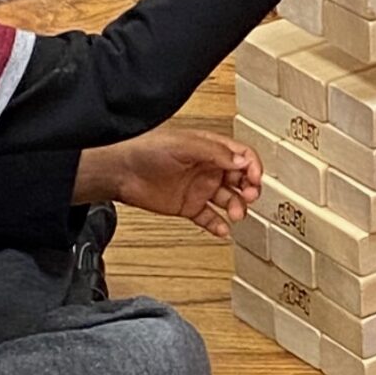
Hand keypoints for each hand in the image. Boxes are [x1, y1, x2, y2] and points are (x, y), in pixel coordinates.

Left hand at [84, 129, 261, 238]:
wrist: (121, 170)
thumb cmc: (146, 148)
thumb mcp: (185, 145)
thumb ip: (215, 153)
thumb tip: (241, 161)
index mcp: (209, 149)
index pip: (241, 157)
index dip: (252, 167)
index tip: (254, 179)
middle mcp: (207, 168)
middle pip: (239, 180)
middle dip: (249, 189)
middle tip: (248, 197)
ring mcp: (198, 188)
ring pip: (227, 200)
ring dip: (236, 208)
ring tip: (235, 215)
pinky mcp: (188, 206)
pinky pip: (209, 218)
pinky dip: (218, 225)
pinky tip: (223, 230)